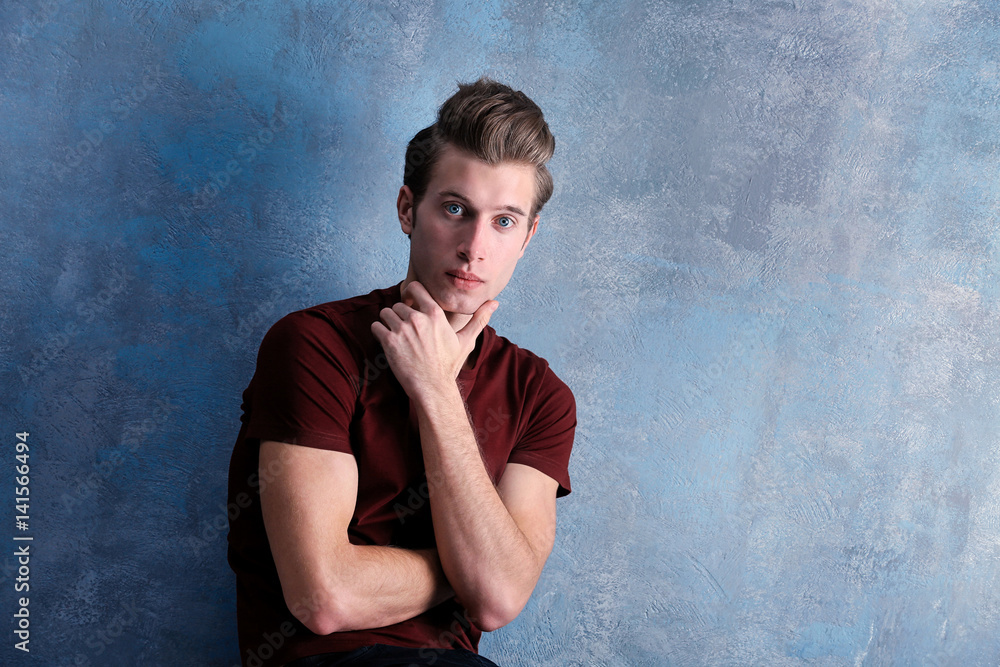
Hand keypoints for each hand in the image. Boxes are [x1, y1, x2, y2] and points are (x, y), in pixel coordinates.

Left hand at [370, 281, 497, 398]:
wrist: (433, 387)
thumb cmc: (449, 365)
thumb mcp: (466, 340)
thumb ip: (479, 318)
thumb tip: (494, 302)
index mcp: (435, 314)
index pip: (415, 287)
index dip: (410, 293)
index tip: (410, 303)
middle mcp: (418, 319)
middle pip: (398, 304)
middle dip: (400, 315)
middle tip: (406, 331)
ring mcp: (402, 330)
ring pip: (386, 313)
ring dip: (388, 323)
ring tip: (397, 336)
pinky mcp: (389, 342)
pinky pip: (376, 326)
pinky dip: (379, 332)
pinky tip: (387, 342)